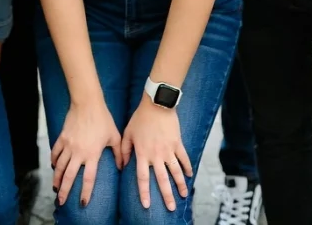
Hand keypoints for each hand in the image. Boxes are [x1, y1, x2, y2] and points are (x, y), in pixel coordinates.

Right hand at [51, 100, 121, 207]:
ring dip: (56, 179)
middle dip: (64, 191)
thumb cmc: (103, 119)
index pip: (88, 178)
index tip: (82, 203)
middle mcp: (78, 152)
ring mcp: (68, 145)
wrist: (87, 103)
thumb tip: (121, 166)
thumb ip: (119, 152)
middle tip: (61, 201)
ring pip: (59, 167)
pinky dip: (53, 161)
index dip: (85, 192)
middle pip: (69, 176)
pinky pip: (55, 152)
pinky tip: (53, 166)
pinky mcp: (62, 137)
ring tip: (55, 188)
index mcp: (92, 154)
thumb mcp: (114, 136)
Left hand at [121, 94, 191, 210]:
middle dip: (167, 196)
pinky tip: (190, 175)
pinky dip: (187, 166)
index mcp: (143, 154)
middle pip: (162, 180)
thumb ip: (124, 150)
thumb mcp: (128, 132)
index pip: (143, 178)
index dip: (144, 192)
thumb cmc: (140, 118)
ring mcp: (168, 150)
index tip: (147, 205)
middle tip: (171, 208)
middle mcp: (156, 155)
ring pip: (175, 171)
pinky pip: (184, 158)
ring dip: (180, 185)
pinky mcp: (177, 143)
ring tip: (183, 195)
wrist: (157, 104)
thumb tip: (121, 166)